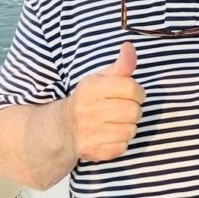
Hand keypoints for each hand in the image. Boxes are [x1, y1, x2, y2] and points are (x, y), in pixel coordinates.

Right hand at [67, 43, 144, 161]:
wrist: (61, 128)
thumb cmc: (89, 100)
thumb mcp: (101, 78)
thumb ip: (121, 65)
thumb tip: (129, 46)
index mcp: (91, 88)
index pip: (132, 88)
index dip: (136, 92)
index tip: (129, 94)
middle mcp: (87, 110)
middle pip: (134, 111)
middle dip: (133, 110)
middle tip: (122, 110)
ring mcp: (89, 132)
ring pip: (131, 130)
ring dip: (128, 127)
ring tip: (115, 122)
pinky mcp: (92, 151)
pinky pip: (122, 147)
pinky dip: (120, 142)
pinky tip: (109, 135)